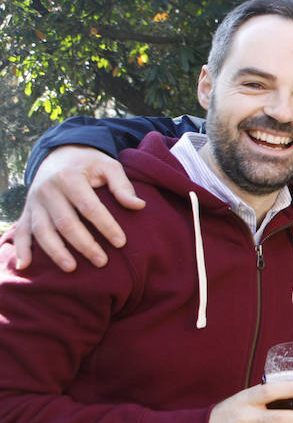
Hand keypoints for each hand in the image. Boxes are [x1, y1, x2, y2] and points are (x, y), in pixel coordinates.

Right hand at [13, 146, 143, 271]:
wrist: (59, 154)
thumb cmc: (89, 164)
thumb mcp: (108, 166)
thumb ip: (123, 186)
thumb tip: (139, 206)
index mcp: (70, 178)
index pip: (89, 207)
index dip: (106, 226)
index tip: (121, 242)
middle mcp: (48, 190)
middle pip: (66, 223)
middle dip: (84, 245)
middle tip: (103, 262)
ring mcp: (35, 203)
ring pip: (43, 231)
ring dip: (56, 252)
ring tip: (72, 268)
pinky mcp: (27, 212)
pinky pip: (22, 232)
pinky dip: (22, 249)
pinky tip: (26, 266)